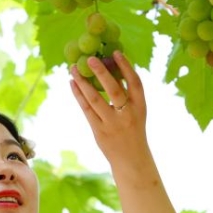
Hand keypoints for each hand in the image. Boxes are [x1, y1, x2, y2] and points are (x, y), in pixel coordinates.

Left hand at [69, 51, 150, 168]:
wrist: (132, 160)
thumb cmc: (132, 130)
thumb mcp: (136, 112)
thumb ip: (126, 94)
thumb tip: (111, 68)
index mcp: (140, 106)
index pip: (135, 83)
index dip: (126, 67)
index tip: (115, 52)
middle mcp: (127, 114)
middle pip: (113, 90)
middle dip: (101, 72)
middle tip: (89, 58)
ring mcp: (112, 123)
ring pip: (95, 99)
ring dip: (82, 82)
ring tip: (72, 68)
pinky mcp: (99, 131)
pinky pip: (86, 109)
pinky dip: (78, 95)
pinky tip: (72, 83)